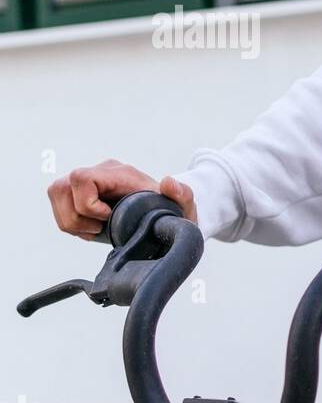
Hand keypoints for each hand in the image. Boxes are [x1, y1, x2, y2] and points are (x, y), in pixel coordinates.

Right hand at [48, 160, 195, 239]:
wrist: (165, 214)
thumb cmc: (171, 211)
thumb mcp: (183, 206)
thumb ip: (183, 195)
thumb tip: (168, 182)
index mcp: (120, 173)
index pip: (82, 178)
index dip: (88, 204)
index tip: (109, 218)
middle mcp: (99, 172)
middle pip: (60, 188)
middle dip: (77, 217)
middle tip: (101, 228)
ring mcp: (86, 182)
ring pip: (56, 196)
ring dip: (72, 222)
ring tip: (97, 230)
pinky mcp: (78, 193)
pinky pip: (59, 208)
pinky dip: (71, 224)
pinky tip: (93, 229)